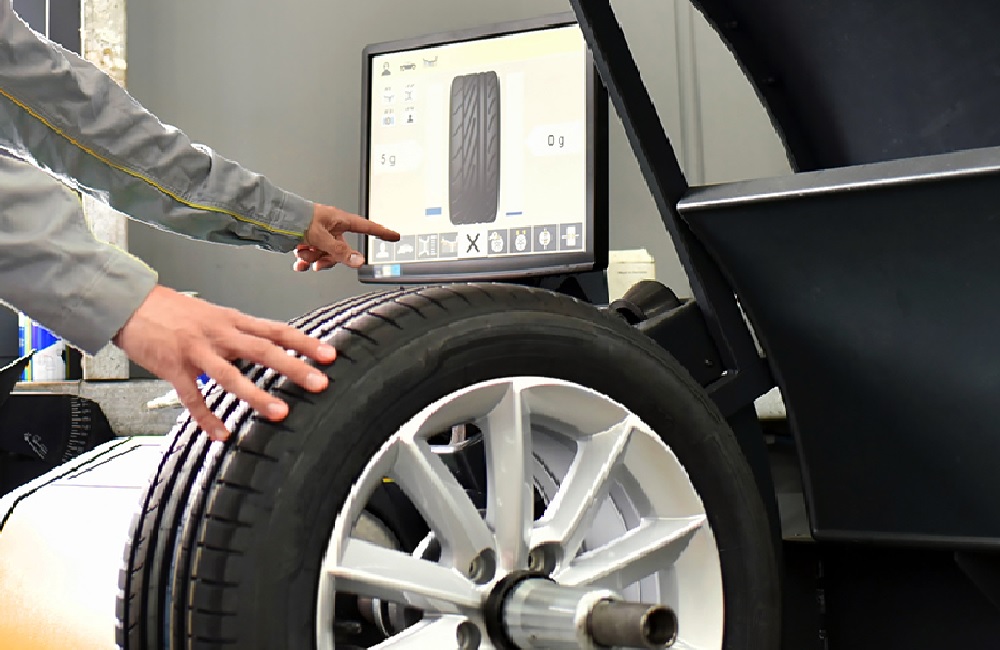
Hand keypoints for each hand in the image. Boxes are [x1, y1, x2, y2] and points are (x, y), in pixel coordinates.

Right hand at [112, 285, 334, 440]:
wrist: (130, 303)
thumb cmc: (173, 311)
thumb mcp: (214, 315)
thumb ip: (240, 333)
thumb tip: (268, 348)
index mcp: (232, 320)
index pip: (276, 330)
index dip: (305, 343)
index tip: (330, 355)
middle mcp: (219, 334)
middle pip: (263, 350)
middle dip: (294, 367)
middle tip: (320, 383)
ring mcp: (197, 351)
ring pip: (231, 375)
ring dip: (257, 395)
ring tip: (280, 413)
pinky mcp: (173, 367)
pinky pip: (193, 397)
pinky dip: (207, 417)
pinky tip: (221, 434)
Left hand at [294, 203, 399, 270]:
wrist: (272, 217)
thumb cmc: (296, 217)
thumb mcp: (320, 237)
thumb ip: (339, 251)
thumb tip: (358, 261)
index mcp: (340, 220)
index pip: (367, 227)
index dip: (381, 232)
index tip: (394, 236)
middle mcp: (332, 228)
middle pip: (342, 250)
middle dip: (328, 258)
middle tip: (318, 261)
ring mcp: (320, 235)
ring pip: (325, 254)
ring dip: (313, 258)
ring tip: (302, 253)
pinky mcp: (308, 240)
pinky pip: (313, 256)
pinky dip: (305, 261)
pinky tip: (298, 263)